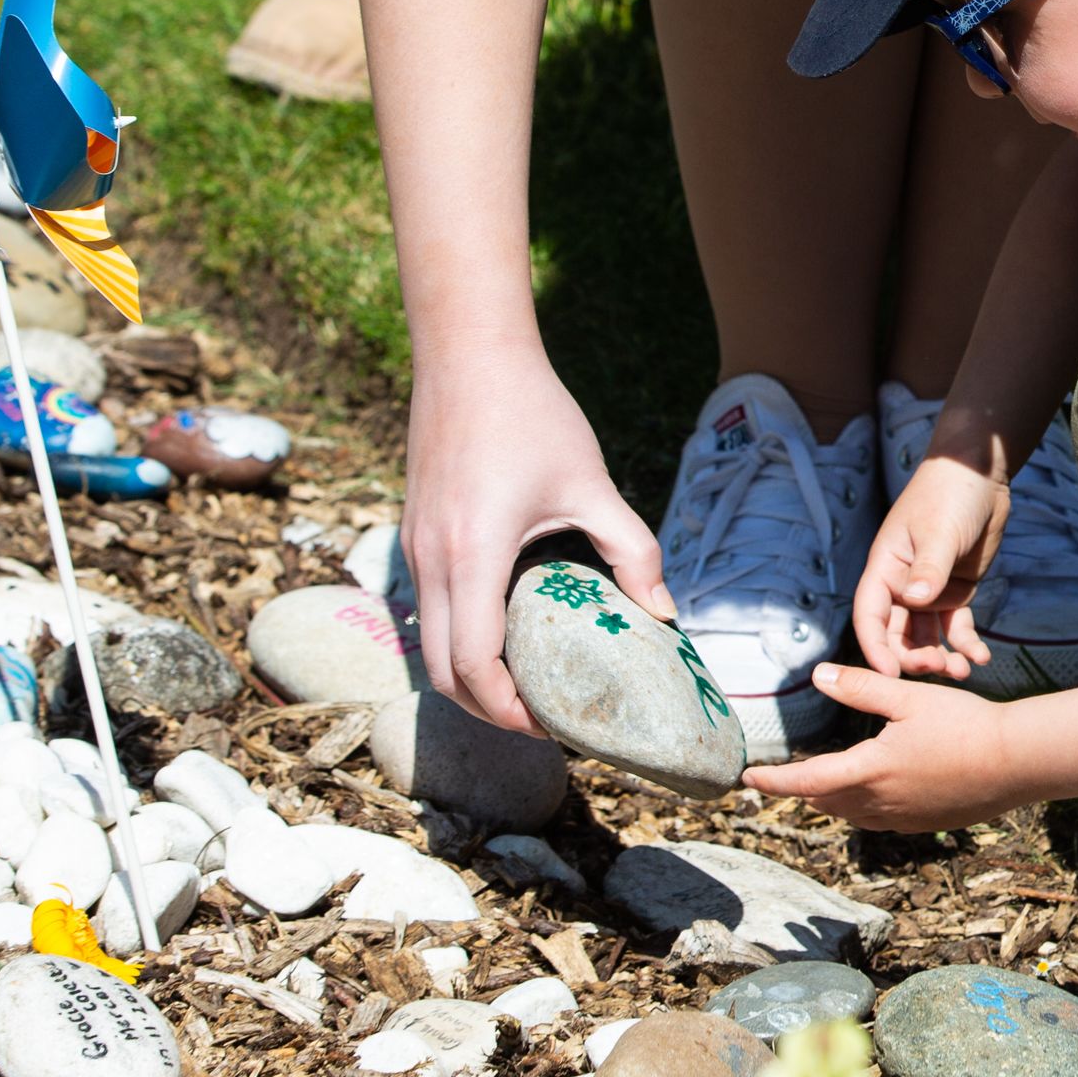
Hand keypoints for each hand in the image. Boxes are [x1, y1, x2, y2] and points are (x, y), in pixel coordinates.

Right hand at [402, 344, 668, 733]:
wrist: (467, 353)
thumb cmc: (531, 413)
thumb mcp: (591, 483)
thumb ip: (632, 550)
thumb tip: (663, 613)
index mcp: (472, 556)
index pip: (474, 666)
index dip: (509, 710)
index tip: (551, 724)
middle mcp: (432, 561)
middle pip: (442, 672)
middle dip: (489, 709)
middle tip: (542, 718)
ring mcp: (415, 550)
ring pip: (431, 643)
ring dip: (472, 675)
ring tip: (528, 681)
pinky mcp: (415, 534)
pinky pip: (431, 608)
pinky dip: (461, 637)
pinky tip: (508, 627)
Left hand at [746, 664, 1020, 830]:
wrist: (1016, 763)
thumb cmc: (964, 725)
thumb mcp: (908, 698)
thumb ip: (860, 687)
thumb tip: (818, 675)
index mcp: (870, 771)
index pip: (806, 781)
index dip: (773, 781)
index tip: (747, 780)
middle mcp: (880, 803)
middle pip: (826, 802)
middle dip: (803, 790)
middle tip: (785, 776)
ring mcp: (903, 819)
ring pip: (852, 815)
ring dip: (832, 800)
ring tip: (822, 784)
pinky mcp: (924, 824)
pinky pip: (880, 821)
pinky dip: (863, 807)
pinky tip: (873, 793)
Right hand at [855, 457, 1006, 680]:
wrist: (979, 475)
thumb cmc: (949, 494)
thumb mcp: (939, 531)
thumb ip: (929, 568)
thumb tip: (915, 601)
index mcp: (885, 568)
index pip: (870, 615)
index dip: (875, 647)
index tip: (889, 675)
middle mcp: (902, 585)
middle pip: (897, 633)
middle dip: (912, 657)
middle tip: (938, 669)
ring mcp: (930, 591)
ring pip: (927, 636)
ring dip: (940, 656)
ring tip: (962, 671)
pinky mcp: (957, 591)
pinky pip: (957, 626)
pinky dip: (966, 644)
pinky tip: (981, 657)